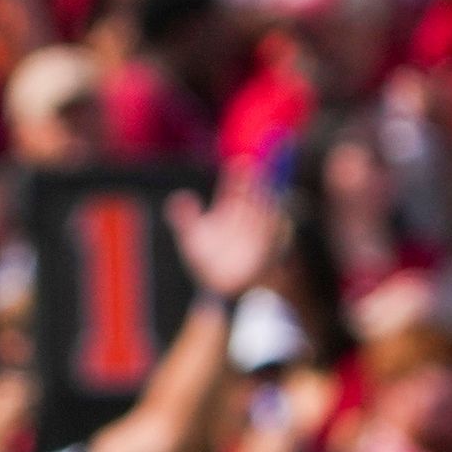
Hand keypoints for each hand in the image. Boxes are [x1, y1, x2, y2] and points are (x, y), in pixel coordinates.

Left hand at [170, 167, 282, 298]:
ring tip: (263, 185)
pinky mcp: (264, 253)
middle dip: (252, 183)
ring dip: (264, 198)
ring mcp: (255, 236)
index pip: (235, 190)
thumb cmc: (209, 262)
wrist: (220, 289)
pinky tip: (270, 211)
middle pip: (251, 197)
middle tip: (252, 168)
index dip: (238, 177)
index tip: (239, 162)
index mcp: (230, 213)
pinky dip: (271, 224)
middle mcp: (244, 221)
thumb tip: (180, 197)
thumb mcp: (195, 237)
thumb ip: (186, 217)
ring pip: (262, 213)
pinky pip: (270, 236)